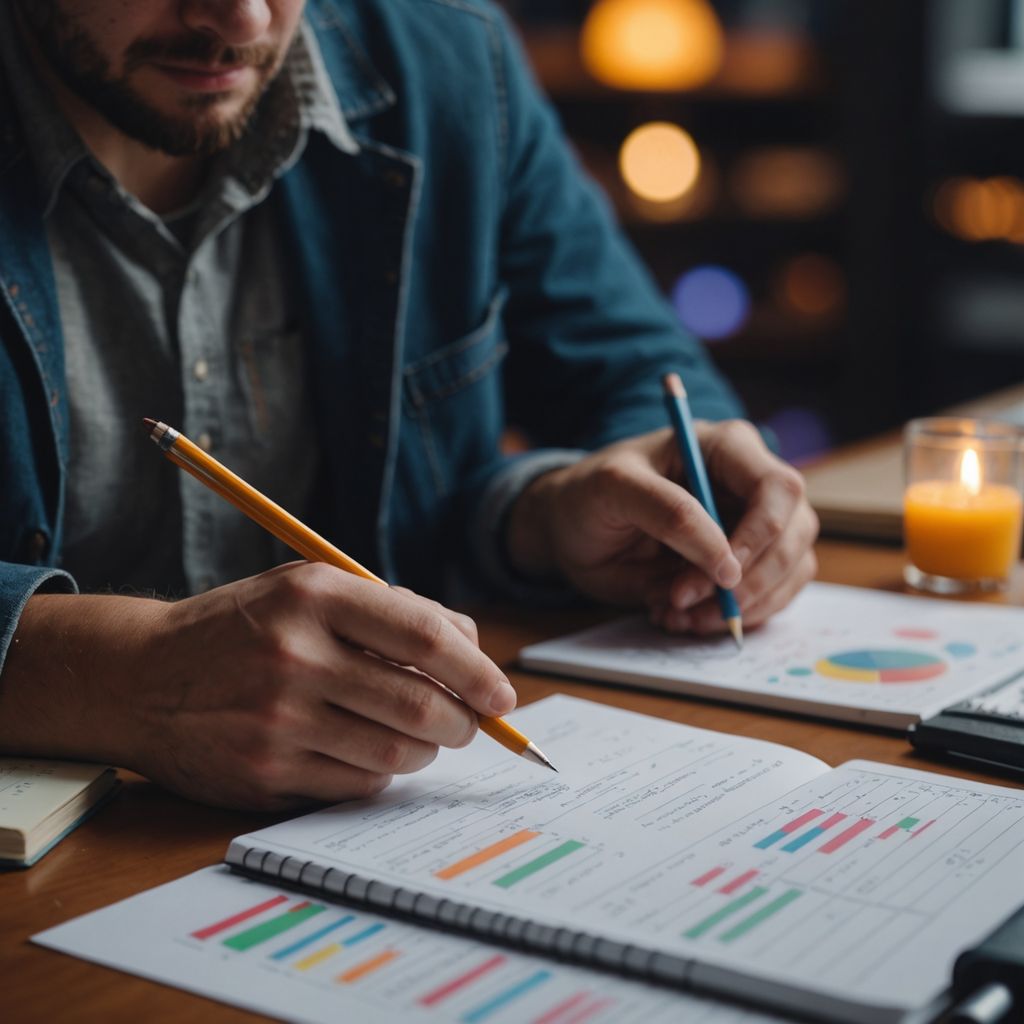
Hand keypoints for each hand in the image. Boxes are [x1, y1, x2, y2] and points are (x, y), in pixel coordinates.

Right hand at [0, 563, 515, 809]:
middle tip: (472, 723)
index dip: (477, 669)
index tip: (503, 694)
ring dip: (427, 748)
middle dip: (465, 721)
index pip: (424, 635)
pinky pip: (358, 782)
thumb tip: (472, 644)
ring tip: (424, 735)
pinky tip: (372, 751)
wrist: (139, 676)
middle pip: (419, 702)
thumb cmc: (245, 626)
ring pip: (396, 750)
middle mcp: (295, 655)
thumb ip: (392, 608)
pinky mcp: (263, 773)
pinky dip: (383, 770)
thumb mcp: (309, 588)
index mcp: (314, 596)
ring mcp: (277, 720)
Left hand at [506, 420, 817, 632]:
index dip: (763, 535)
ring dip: (739, 607)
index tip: (722, 575)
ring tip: (675, 615)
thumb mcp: (614, 488)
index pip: (778, 488)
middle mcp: (751, 485)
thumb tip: (724, 561)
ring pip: (787, 573)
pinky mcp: (746, 566)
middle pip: (793, 536)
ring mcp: (755, 527)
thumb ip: (669, 512)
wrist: (573, 527)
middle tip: (684, 602)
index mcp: (727, 448)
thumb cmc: (591, 493)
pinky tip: (683, 618)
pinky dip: (731, 618)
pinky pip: (767, 598)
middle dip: (746, 581)